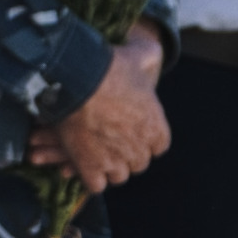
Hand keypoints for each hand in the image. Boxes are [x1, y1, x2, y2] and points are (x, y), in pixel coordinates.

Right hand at [33, 31, 169, 195]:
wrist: (79, 81)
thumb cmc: (110, 68)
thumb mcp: (139, 58)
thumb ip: (150, 58)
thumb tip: (154, 52)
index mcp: (156, 128)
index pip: (158, 146)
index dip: (144, 139)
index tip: (131, 131)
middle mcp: (139, 149)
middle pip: (138, 163)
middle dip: (126, 154)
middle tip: (110, 140)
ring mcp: (114, 161)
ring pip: (118, 176)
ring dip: (109, 167)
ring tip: (95, 152)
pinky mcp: (90, 169)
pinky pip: (96, 185)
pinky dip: (90, 176)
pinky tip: (83, 163)